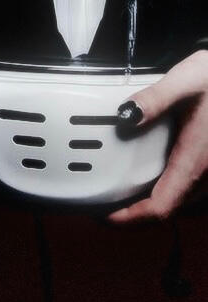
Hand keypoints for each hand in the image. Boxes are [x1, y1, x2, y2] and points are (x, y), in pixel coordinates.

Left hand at [107, 48, 207, 222]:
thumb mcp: (186, 82)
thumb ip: (154, 99)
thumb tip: (125, 114)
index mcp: (196, 161)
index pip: (162, 207)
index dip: (131, 219)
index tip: (104, 217)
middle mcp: (206, 174)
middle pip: (168, 208)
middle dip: (135, 213)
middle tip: (103, 203)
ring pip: (178, 200)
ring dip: (149, 202)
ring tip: (119, 192)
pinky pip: (186, 187)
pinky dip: (163, 188)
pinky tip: (147, 174)